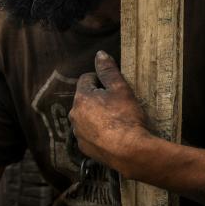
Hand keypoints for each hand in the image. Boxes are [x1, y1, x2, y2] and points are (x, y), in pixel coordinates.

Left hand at [69, 50, 152, 172]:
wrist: (130, 151)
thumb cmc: (125, 117)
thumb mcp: (120, 89)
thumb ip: (108, 70)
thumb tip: (99, 54)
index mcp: (81, 98)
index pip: (86, 79)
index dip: (101, 80)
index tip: (114, 86)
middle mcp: (74, 114)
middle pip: (85, 98)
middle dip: (98, 98)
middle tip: (117, 103)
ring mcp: (78, 133)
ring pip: (86, 117)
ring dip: (97, 115)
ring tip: (116, 120)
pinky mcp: (84, 148)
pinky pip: (89, 134)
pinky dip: (97, 132)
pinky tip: (112, 134)